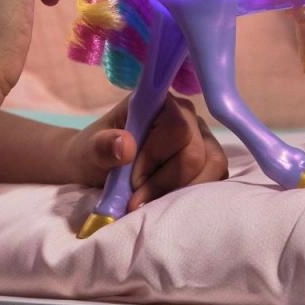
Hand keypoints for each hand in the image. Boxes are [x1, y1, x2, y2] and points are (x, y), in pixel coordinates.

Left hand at [65, 93, 227, 209]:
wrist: (96, 168)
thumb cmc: (93, 155)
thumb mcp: (87, 152)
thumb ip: (102, 146)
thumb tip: (126, 145)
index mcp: (159, 102)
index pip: (178, 127)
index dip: (157, 158)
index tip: (131, 179)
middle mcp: (187, 115)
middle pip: (196, 152)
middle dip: (165, 181)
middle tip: (136, 199)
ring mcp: (201, 136)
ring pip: (213, 164)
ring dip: (182, 191)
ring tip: (151, 202)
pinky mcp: (207, 158)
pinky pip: (216, 176)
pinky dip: (194, 195)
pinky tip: (167, 201)